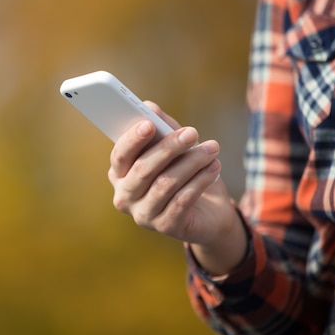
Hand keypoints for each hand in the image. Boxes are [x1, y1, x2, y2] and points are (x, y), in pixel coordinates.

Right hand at [108, 102, 246, 274]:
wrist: (207, 213)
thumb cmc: (184, 173)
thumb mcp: (174, 148)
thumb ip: (161, 128)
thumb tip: (149, 106)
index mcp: (119, 174)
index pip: (119, 156)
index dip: (132, 140)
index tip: (149, 124)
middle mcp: (125, 196)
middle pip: (143, 170)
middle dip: (169, 148)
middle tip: (192, 132)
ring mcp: (143, 215)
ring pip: (165, 185)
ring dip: (191, 163)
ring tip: (212, 149)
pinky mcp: (165, 228)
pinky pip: (182, 201)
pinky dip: (200, 181)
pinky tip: (215, 168)